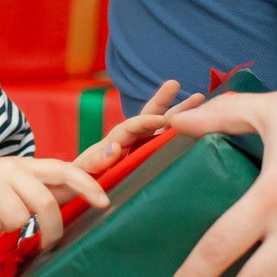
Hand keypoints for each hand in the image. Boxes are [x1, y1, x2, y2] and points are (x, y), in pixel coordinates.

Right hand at [0, 156, 108, 247]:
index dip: (87, 184)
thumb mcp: (17, 182)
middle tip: (48, 244)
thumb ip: (48, 189)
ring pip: (15, 218)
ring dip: (9, 229)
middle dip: (51, 228)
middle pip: (44, 202)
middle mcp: (9, 168)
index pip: (63, 169)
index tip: (105, 202)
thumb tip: (89, 193)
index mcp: (26, 165)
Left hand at [71, 79, 204, 176]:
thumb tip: (115, 147)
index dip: (147, 122)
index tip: (164, 119)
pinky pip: (165, 144)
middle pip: (149, 116)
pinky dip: (181, 134)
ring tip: (200, 97)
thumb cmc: (77, 182)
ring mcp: (140, 148)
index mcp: (115, 140)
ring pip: (163, 127)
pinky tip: (200, 129)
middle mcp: (130, 139)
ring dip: (179, 112)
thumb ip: (96, 160)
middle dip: (162, 100)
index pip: (132, 126)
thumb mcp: (82, 171)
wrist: (76, 193)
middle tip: (175, 83)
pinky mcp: (147, 160)